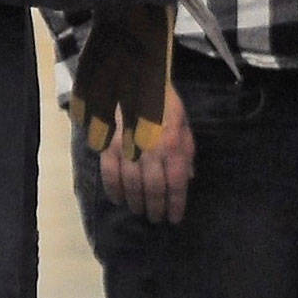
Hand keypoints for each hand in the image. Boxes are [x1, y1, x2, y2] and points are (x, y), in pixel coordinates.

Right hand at [98, 83, 195, 223]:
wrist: (135, 77)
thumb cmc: (163, 101)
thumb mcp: (183, 123)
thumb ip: (186, 150)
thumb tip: (188, 177)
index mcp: (174, 144)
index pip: (177, 182)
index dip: (176, 204)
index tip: (175, 218)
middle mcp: (152, 150)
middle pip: (155, 188)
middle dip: (156, 208)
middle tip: (156, 219)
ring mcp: (129, 149)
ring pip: (132, 185)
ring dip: (136, 203)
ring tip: (140, 212)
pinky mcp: (109, 145)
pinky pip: (110, 174)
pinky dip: (114, 190)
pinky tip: (118, 199)